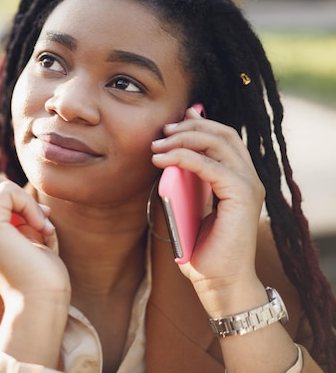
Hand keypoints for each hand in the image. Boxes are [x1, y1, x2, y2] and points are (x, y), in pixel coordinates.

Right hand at [0, 174, 69, 304]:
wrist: (42, 303)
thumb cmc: (44, 278)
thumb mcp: (29, 241)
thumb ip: (21, 219)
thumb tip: (24, 195)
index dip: (20, 204)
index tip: (43, 223)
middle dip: (21, 198)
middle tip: (42, 223)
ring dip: (27, 202)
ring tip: (43, 228)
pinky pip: (7, 191)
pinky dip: (30, 204)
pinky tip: (41, 228)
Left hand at [151, 107, 265, 314]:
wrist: (218, 282)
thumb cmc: (201, 249)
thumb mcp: (190, 206)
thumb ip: (186, 181)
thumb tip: (170, 154)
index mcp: (239, 178)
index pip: (223, 137)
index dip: (199, 123)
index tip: (171, 123)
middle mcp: (248, 177)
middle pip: (223, 134)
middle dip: (190, 126)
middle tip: (162, 132)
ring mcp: (248, 185)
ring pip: (218, 143)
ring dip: (184, 139)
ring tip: (157, 146)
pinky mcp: (242, 196)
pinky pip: (211, 166)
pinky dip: (184, 158)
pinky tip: (162, 160)